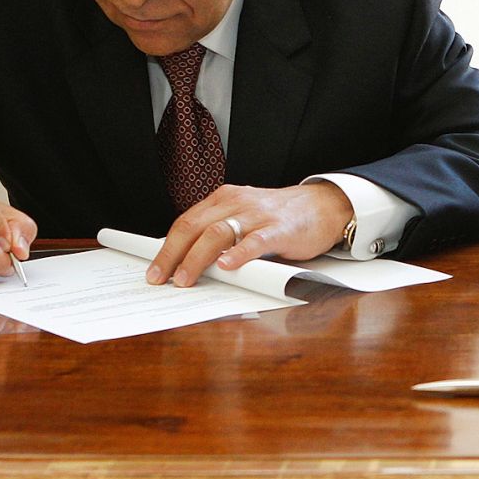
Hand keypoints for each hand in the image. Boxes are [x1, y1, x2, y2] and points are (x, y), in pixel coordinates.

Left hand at [148, 182, 354, 286]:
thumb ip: (222, 233)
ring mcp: (258, 215)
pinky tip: (228, 266)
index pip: (186, 222)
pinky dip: (239, 254)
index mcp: (224, 200)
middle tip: (161, 278)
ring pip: (217, 234)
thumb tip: (191, 263)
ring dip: (196, 259)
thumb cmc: (282, 216)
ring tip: (185, 278)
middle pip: (194, 227)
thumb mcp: (245, 217)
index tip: (154, 269)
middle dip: (172, 255)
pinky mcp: (280, 229)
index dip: (166, 247)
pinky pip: (256, 241)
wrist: (324, 206)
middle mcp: (236, 203)